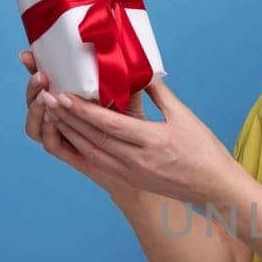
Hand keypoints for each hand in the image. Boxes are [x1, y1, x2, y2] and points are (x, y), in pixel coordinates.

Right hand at [20, 50, 135, 194]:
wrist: (140, 158)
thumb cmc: (131, 124)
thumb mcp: (126, 98)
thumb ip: (119, 80)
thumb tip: (121, 55)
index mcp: (68, 100)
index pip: (44, 82)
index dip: (33, 67)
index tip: (27, 55)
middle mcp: (58, 118)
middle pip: (33, 102)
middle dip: (32, 88)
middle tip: (41, 76)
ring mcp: (61, 137)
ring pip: (34, 125)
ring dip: (35, 109)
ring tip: (45, 95)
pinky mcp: (69, 155)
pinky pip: (50, 144)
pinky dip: (48, 130)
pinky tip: (52, 118)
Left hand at [32, 65, 241, 207]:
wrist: (215, 188)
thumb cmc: (205, 151)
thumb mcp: (185, 117)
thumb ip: (160, 94)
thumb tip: (142, 72)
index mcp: (152, 142)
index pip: (109, 125)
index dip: (82, 110)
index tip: (63, 94)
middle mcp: (137, 161)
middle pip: (93, 138)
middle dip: (67, 117)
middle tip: (47, 98)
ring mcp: (132, 173)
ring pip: (92, 151)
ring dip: (70, 132)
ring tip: (52, 113)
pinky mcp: (131, 180)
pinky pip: (99, 162)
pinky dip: (82, 147)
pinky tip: (72, 135)